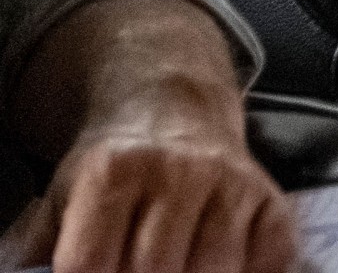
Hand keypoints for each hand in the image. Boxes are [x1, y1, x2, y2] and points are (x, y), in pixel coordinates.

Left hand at [0, 0, 291, 272]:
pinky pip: (270, 258)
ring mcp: (230, 183)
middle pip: (154, 271)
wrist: (175, 111)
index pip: (89, 265)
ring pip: (214, 271)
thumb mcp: (60, 201)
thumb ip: (36, 252)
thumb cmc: (111, 174)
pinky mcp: (269, 197)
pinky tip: (221, 266)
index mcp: (113, 171)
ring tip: (172, 271)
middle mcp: (178, 170)